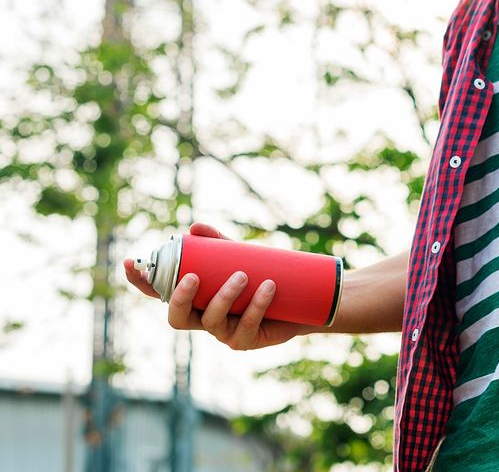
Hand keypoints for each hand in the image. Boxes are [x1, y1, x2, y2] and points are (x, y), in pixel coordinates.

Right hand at [123, 222, 310, 349]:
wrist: (298, 301)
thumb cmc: (260, 277)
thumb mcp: (239, 257)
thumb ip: (218, 244)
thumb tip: (195, 228)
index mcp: (194, 298)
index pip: (159, 293)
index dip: (140, 282)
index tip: (130, 263)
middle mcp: (202, 318)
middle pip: (176, 317)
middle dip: (180, 298)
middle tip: (193, 277)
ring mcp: (222, 332)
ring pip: (212, 319)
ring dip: (225, 296)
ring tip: (243, 275)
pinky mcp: (244, 341)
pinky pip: (245, 325)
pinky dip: (256, 305)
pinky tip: (268, 287)